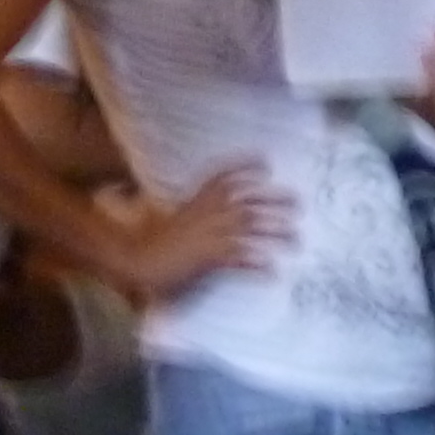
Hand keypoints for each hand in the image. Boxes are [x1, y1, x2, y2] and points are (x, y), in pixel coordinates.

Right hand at [105, 170, 294, 305]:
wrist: (134, 261)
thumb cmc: (147, 241)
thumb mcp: (167, 218)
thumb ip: (186, 211)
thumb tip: (187, 199)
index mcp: (195, 203)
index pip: (221, 179)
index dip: (244, 169)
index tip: (266, 163)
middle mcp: (205, 216)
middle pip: (246, 203)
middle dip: (274, 202)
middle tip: (299, 203)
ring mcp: (208, 237)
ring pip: (248, 229)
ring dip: (274, 232)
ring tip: (296, 238)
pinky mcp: (208, 260)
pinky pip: (238, 260)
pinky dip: (256, 265)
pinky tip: (273, 271)